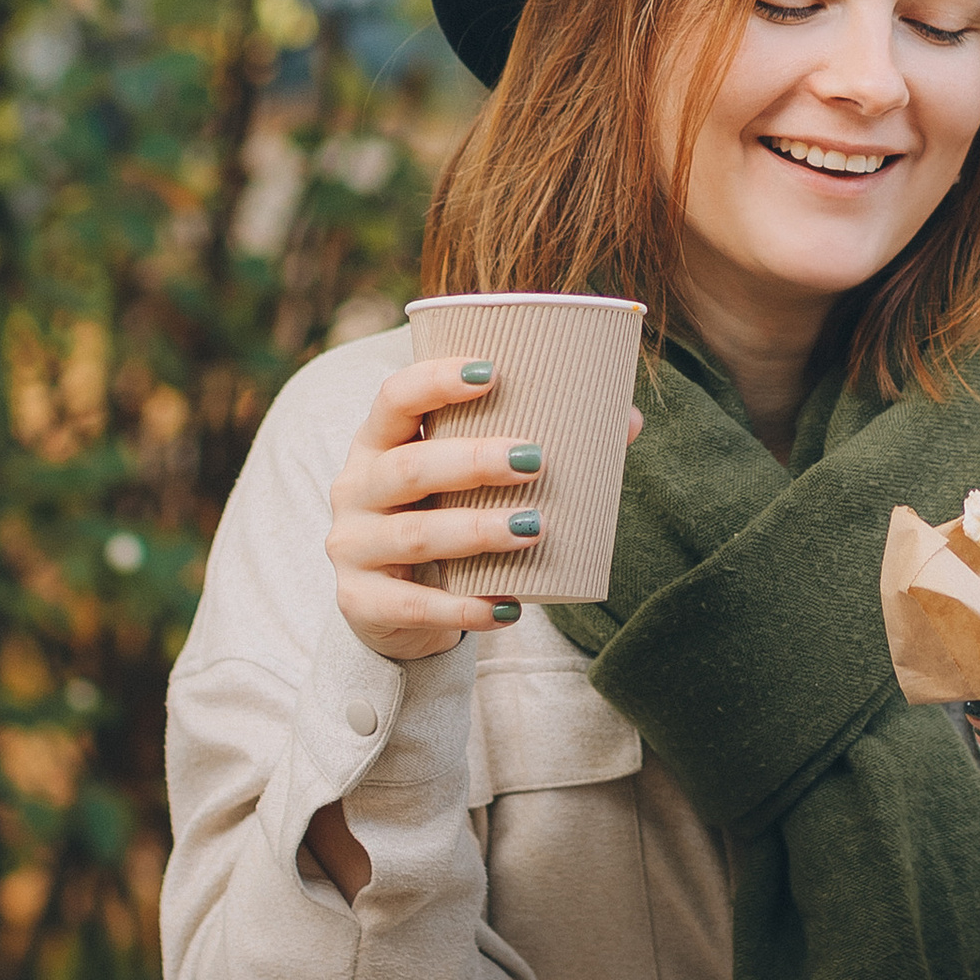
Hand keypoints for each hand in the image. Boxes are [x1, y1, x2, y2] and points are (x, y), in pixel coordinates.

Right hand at [323, 355, 642, 664]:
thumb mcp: (466, 480)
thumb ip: (530, 444)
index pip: (393, 398)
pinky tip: (509, 606)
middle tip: (536, 460)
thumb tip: (626, 421)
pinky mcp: (362, 602)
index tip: (492, 371)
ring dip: (477, 531)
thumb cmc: (441, 516)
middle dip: (472, 461)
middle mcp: (355, 488)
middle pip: (408, 468)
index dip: (435, 381)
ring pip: (414, 536)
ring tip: (535, 529)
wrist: (389, 606)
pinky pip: (414, 605)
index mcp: (379, 441)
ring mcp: (353, 547)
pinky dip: (464, 608)